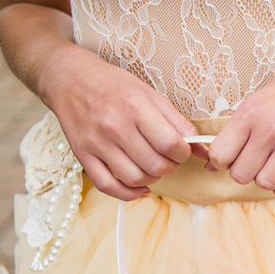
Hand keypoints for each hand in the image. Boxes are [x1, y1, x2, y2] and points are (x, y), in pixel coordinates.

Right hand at [39, 44, 199, 200]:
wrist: (71, 79)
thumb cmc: (115, 87)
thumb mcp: (151, 95)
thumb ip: (179, 123)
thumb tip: (203, 151)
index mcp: (135, 108)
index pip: (171, 145)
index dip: (184, 153)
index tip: (182, 149)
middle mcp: (115, 126)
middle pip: (156, 166)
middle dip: (170, 167)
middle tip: (168, 158)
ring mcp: (97, 143)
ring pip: (135, 179)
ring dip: (152, 179)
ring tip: (152, 166)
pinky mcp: (83, 156)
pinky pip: (108, 187)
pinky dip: (128, 194)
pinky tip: (139, 187)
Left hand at [207, 41, 274, 198]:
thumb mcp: (256, 102)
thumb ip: (235, 132)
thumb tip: (211, 165)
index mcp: (249, 113)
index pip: (219, 154)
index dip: (221, 162)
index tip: (231, 159)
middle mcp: (269, 128)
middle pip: (241, 174)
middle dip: (244, 173)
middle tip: (254, 163)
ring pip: (265, 183)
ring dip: (266, 180)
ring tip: (272, 168)